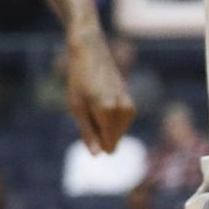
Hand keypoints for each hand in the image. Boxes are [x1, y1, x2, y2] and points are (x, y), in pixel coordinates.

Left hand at [65, 32, 136, 154]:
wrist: (91, 52)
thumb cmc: (78, 79)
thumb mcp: (76, 107)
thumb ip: (88, 133)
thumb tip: (98, 156)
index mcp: (108, 111)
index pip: (108, 145)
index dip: (94, 142)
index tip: (85, 124)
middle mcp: (123, 110)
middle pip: (113, 140)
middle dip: (99, 133)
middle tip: (88, 110)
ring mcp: (130, 106)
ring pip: (118, 133)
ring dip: (104, 125)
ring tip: (94, 103)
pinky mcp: (131, 103)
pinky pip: (121, 124)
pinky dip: (110, 120)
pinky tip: (101, 103)